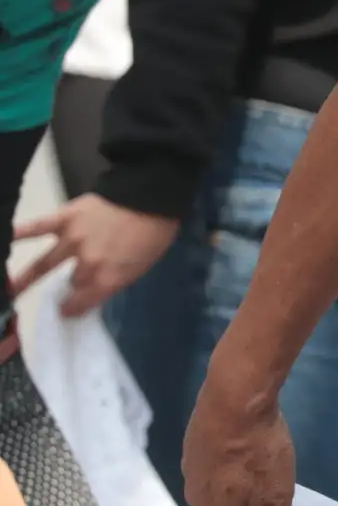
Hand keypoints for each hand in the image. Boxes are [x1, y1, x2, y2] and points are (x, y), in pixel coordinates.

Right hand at [13, 195, 178, 316]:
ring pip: (45, 264)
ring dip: (24, 280)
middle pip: (71, 282)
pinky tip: (5, 240)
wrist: (151, 194)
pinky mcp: (65, 218)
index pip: (81, 304)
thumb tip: (94, 295)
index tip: (68, 311)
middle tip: (75, 281)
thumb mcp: (144, 264)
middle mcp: (87, 263)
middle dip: (73, 283)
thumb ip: (117, 281)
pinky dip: (19, 234)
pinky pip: (37, 228)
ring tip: (8, 292)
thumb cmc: (155, 231)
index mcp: (109, 278)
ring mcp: (72, 240)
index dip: (74, 308)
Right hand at [182, 354, 320, 505]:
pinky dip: (241, 477)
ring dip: (253, 500)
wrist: (235, 393)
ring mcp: (195, 468)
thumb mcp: (274, 501)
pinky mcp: (198, 443)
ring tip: (275, 492)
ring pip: (228, 495)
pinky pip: (223, 471)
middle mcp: (198, 496)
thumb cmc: (256, 450)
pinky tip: (253, 466)